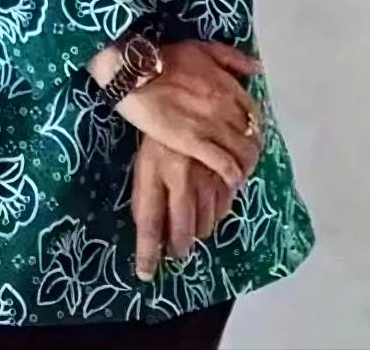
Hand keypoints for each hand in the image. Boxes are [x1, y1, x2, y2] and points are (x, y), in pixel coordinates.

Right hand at [90, 38, 263, 189]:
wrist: (134, 73)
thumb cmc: (164, 59)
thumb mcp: (200, 48)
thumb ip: (231, 57)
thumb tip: (255, 68)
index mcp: (227, 85)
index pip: (253, 112)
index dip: (253, 126)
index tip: (247, 134)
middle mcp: (225, 106)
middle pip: (251, 134)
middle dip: (250, 147)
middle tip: (244, 156)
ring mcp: (211, 125)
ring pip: (242, 151)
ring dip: (245, 164)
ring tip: (240, 171)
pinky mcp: (194, 143)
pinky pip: (224, 164)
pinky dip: (231, 174)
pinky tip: (231, 180)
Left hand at [131, 134, 237, 281]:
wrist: (183, 95)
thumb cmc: (157, 134)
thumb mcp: (143, 163)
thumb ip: (146, 196)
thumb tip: (151, 233)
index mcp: (153, 174)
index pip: (148, 223)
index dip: (147, 252)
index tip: (146, 274)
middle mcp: (180, 179)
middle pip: (182, 230)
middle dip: (179, 247)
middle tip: (176, 251)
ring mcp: (205, 175)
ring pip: (207, 222)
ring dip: (198, 230)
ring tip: (191, 228)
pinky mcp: (226, 169)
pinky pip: (225, 205)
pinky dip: (216, 213)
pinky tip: (208, 206)